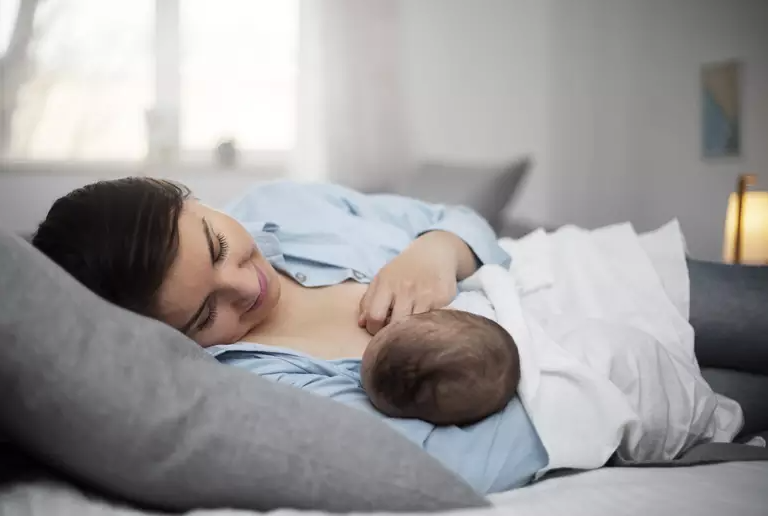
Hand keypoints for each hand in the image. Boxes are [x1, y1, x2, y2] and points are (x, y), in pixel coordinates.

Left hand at [358, 231, 472, 334]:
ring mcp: (426, 295)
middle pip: (395, 324)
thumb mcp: (382, 278)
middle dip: (392, 334)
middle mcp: (406, 289)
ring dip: (409, 332)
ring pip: (414, 327)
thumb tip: (362, 324)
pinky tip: (424, 321)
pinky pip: (430, 322)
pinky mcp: (443, 300)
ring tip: (408, 328)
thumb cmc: (403, 270)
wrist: (435, 253)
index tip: (378, 329)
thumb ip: (368, 301)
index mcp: (387, 284)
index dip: (373, 329)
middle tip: (393, 333)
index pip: (375, 316)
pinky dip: (425, 325)